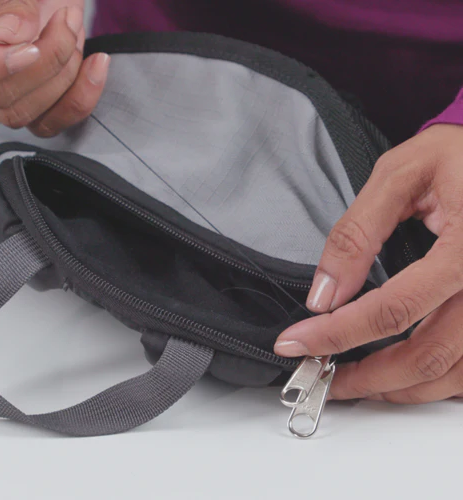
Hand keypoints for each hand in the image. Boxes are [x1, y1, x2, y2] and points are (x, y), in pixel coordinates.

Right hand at [0, 0, 109, 136]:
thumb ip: (10, 1)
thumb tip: (7, 38)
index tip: (33, 48)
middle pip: (1, 98)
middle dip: (47, 63)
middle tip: (66, 18)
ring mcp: (3, 93)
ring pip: (29, 114)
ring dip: (66, 75)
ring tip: (74, 27)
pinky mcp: (35, 104)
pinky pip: (54, 122)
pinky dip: (82, 97)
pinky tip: (98, 64)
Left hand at [275, 124, 462, 403]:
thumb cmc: (460, 155)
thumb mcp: (400, 176)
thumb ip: (358, 233)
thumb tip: (324, 293)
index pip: (392, 311)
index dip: (336, 334)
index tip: (295, 344)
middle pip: (426, 357)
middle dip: (366, 378)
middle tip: (321, 379)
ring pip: (453, 374)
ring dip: (398, 388)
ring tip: (354, 383)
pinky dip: (435, 382)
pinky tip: (402, 376)